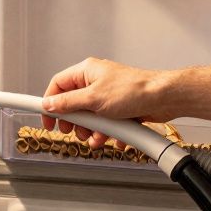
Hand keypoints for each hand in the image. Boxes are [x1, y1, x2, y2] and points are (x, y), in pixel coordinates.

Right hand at [41, 57, 178, 147]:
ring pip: (90, 117)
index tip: (47, 119)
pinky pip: (106, 123)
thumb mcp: (93, 99)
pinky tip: (113, 138)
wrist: (163, 98)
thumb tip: (49, 104)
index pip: (58, 85)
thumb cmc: (134, 90)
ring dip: (92, 131)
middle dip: (74, 122)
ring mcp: (108, 96)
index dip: (50, 103)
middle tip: (74, 132)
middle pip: (73, 104)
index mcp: (86, 72)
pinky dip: (107, 133)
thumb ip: (68, 103)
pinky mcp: (119, 109)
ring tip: (97, 137)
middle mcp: (96, 82)